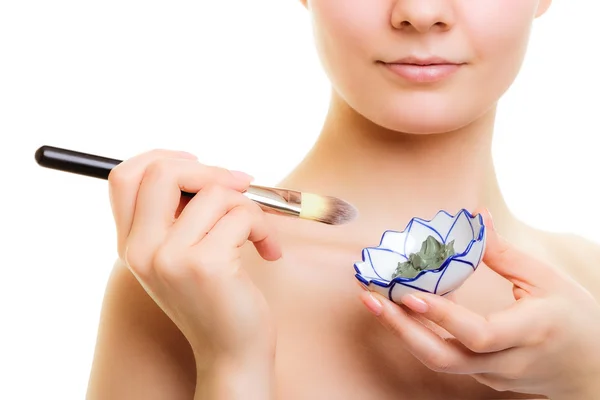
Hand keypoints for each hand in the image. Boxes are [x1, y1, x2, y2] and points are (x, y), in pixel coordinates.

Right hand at [108, 149, 281, 361]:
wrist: (232, 352)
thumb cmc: (216, 299)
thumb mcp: (183, 255)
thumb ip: (179, 215)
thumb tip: (208, 169)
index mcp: (131, 244)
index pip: (123, 177)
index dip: (160, 157)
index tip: (198, 163)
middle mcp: (141, 250)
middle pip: (162, 172)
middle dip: (210, 170)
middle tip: (242, 184)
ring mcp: (169, 258)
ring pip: (215, 193)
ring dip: (249, 208)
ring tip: (258, 235)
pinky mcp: (205, 264)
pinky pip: (242, 215)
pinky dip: (264, 228)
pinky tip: (268, 251)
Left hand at [359, 209, 599, 398]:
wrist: (593, 367)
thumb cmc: (575, 318)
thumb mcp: (548, 279)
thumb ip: (505, 253)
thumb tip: (475, 217)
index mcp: (531, 332)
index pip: (479, 334)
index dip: (443, 315)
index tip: (409, 293)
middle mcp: (508, 361)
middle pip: (446, 358)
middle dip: (402, 330)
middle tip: (371, 300)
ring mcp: (494, 375)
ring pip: (440, 361)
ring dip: (404, 332)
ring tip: (374, 302)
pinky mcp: (484, 377)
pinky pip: (447, 357)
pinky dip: (422, 334)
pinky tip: (403, 310)